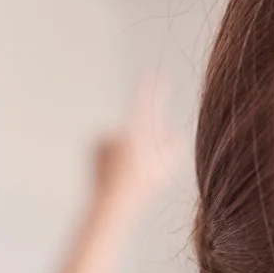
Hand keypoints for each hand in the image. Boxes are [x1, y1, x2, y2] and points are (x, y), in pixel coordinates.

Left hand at [92, 74, 176, 202]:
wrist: (111, 200)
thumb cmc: (142, 185)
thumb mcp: (165, 167)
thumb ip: (174, 146)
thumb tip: (179, 134)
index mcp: (138, 133)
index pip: (146, 103)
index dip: (152, 87)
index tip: (154, 72)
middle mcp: (120, 129)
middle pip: (137, 128)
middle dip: (143, 140)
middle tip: (142, 161)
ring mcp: (105, 135)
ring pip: (123, 137)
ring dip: (127, 150)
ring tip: (126, 171)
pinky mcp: (94, 142)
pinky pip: (109, 144)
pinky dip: (112, 154)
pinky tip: (112, 169)